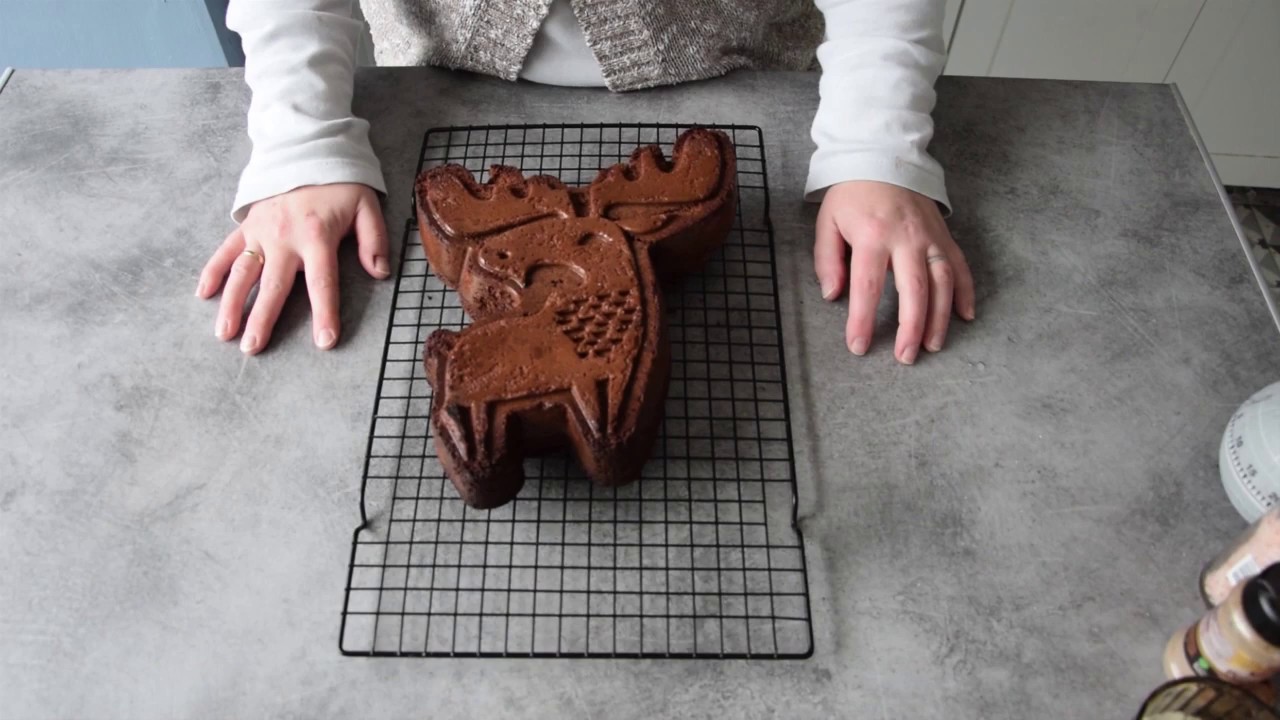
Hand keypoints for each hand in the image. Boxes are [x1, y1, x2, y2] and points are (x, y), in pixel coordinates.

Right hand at [196, 183, 389, 354]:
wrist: (306, 149)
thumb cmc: (340, 184)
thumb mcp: (367, 206)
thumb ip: (374, 240)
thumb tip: (379, 273)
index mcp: (317, 236)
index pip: (322, 282)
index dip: (324, 313)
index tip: (324, 341)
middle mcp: (284, 238)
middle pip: (272, 286)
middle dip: (262, 319)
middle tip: (253, 348)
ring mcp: (261, 232)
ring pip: (242, 273)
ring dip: (231, 304)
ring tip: (224, 333)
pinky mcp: (246, 225)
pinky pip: (226, 251)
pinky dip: (212, 271)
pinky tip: (202, 294)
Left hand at [813, 180, 974, 364]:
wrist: (882, 155)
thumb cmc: (851, 193)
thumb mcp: (827, 221)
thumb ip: (827, 260)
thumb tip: (833, 295)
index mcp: (871, 236)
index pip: (868, 287)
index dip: (863, 320)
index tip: (859, 346)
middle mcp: (905, 238)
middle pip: (914, 290)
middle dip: (911, 328)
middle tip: (905, 357)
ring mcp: (929, 236)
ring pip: (942, 281)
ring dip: (940, 317)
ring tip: (932, 345)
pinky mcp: (944, 234)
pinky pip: (960, 265)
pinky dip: (965, 291)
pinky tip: (965, 315)